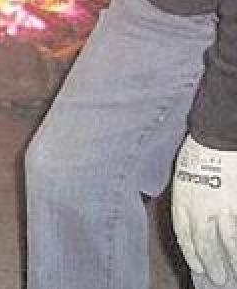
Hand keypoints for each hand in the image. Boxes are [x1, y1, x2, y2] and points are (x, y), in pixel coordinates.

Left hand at [172, 134, 236, 285]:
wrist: (213, 138)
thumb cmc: (197, 154)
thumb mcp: (182, 178)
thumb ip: (187, 200)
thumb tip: (191, 219)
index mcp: (182, 201)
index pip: (184, 234)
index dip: (191, 252)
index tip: (197, 265)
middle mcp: (198, 209)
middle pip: (203, 243)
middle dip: (209, 262)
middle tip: (215, 277)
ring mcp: (220, 208)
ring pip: (225, 242)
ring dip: (229, 260)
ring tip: (232, 273)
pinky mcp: (235, 205)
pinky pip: (236, 231)